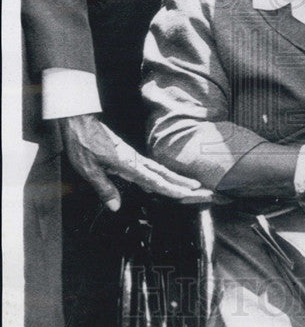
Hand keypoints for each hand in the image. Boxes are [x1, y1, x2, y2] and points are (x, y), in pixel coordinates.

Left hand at [59, 114, 213, 210]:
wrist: (79, 119)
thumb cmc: (82, 141)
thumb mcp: (87, 168)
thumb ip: (104, 187)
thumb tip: (116, 207)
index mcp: (127, 164)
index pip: (154, 180)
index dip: (171, 189)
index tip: (188, 194)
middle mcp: (134, 159)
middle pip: (164, 174)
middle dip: (183, 183)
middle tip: (203, 190)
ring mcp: (133, 156)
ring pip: (160, 170)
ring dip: (177, 178)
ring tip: (192, 186)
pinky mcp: (128, 154)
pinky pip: (151, 167)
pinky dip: (163, 175)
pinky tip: (163, 180)